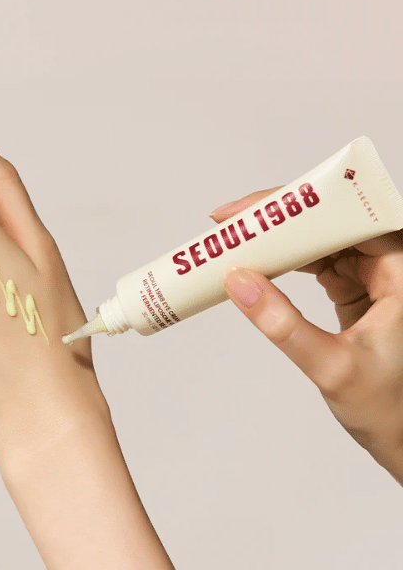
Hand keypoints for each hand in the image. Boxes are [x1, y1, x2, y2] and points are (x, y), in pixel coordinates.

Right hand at [210, 187, 402, 483]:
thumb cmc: (391, 409)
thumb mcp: (333, 368)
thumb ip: (284, 326)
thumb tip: (239, 283)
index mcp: (402, 272)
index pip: (347, 217)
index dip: (296, 206)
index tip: (251, 212)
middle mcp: (390, 263)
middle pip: (329, 221)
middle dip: (277, 220)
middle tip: (231, 225)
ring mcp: (371, 272)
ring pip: (318, 238)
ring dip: (276, 240)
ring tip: (235, 242)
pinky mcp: (354, 284)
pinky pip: (315, 259)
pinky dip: (283, 260)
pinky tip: (257, 262)